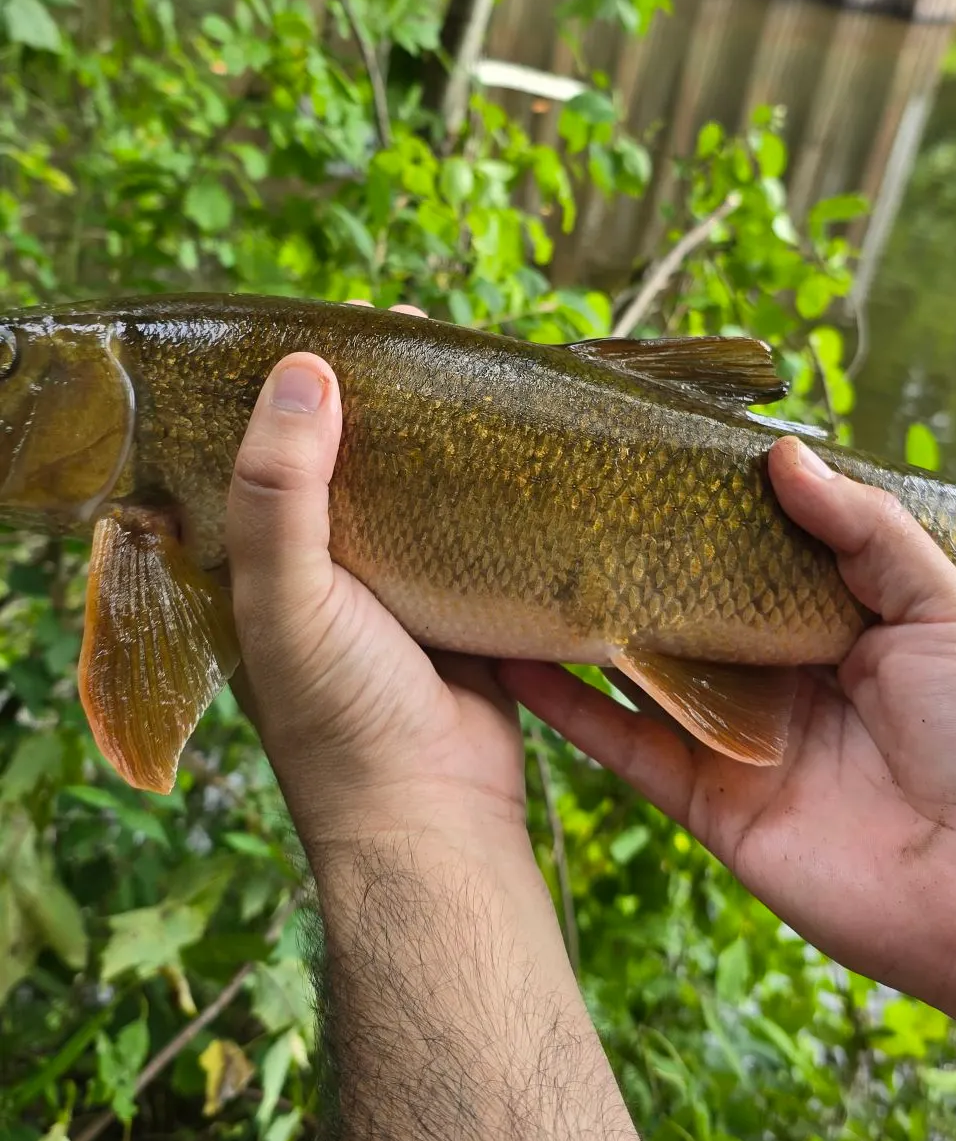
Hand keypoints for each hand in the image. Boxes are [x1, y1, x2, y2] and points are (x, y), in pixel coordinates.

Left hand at [226, 340, 527, 859]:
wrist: (434, 816)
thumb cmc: (341, 715)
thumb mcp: (288, 598)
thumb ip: (279, 490)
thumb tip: (305, 369)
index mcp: (257, 562)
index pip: (264, 447)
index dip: (291, 385)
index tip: (335, 325)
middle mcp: (323, 567)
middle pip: (345, 456)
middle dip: (378, 395)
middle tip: (415, 332)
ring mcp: (394, 583)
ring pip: (413, 485)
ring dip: (438, 433)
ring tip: (469, 369)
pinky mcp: (458, 600)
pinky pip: (469, 524)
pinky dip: (485, 482)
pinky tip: (513, 441)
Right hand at [502, 436, 955, 1027]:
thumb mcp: (945, 607)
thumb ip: (866, 530)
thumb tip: (782, 453)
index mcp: (839, 620)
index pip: (758, 552)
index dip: (709, 510)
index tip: (647, 455)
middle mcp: (779, 672)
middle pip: (691, 605)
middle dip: (635, 558)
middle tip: (561, 497)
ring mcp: (739, 736)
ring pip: (644, 669)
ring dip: (583, 626)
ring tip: (516, 562)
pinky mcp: (710, 801)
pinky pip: (628, 744)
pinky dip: (570, 707)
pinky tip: (515, 660)